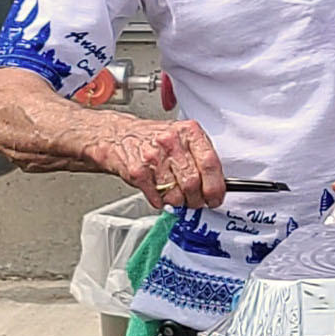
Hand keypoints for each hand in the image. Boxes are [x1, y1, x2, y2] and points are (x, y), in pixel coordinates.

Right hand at [93, 117, 226, 210]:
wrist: (117, 136)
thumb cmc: (153, 139)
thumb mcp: (182, 138)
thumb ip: (200, 157)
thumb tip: (218, 184)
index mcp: (189, 132)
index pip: (210, 163)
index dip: (216, 186)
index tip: (216, 198)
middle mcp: (171, 142)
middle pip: (193, 182)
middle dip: (197, 199)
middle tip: (197, 202)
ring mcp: (153, 156)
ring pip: (175, 194)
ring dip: (179, 203)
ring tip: (177, 198)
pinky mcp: (138, 171)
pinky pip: (157, 197)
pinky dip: (162, 202)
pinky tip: (161, 194)